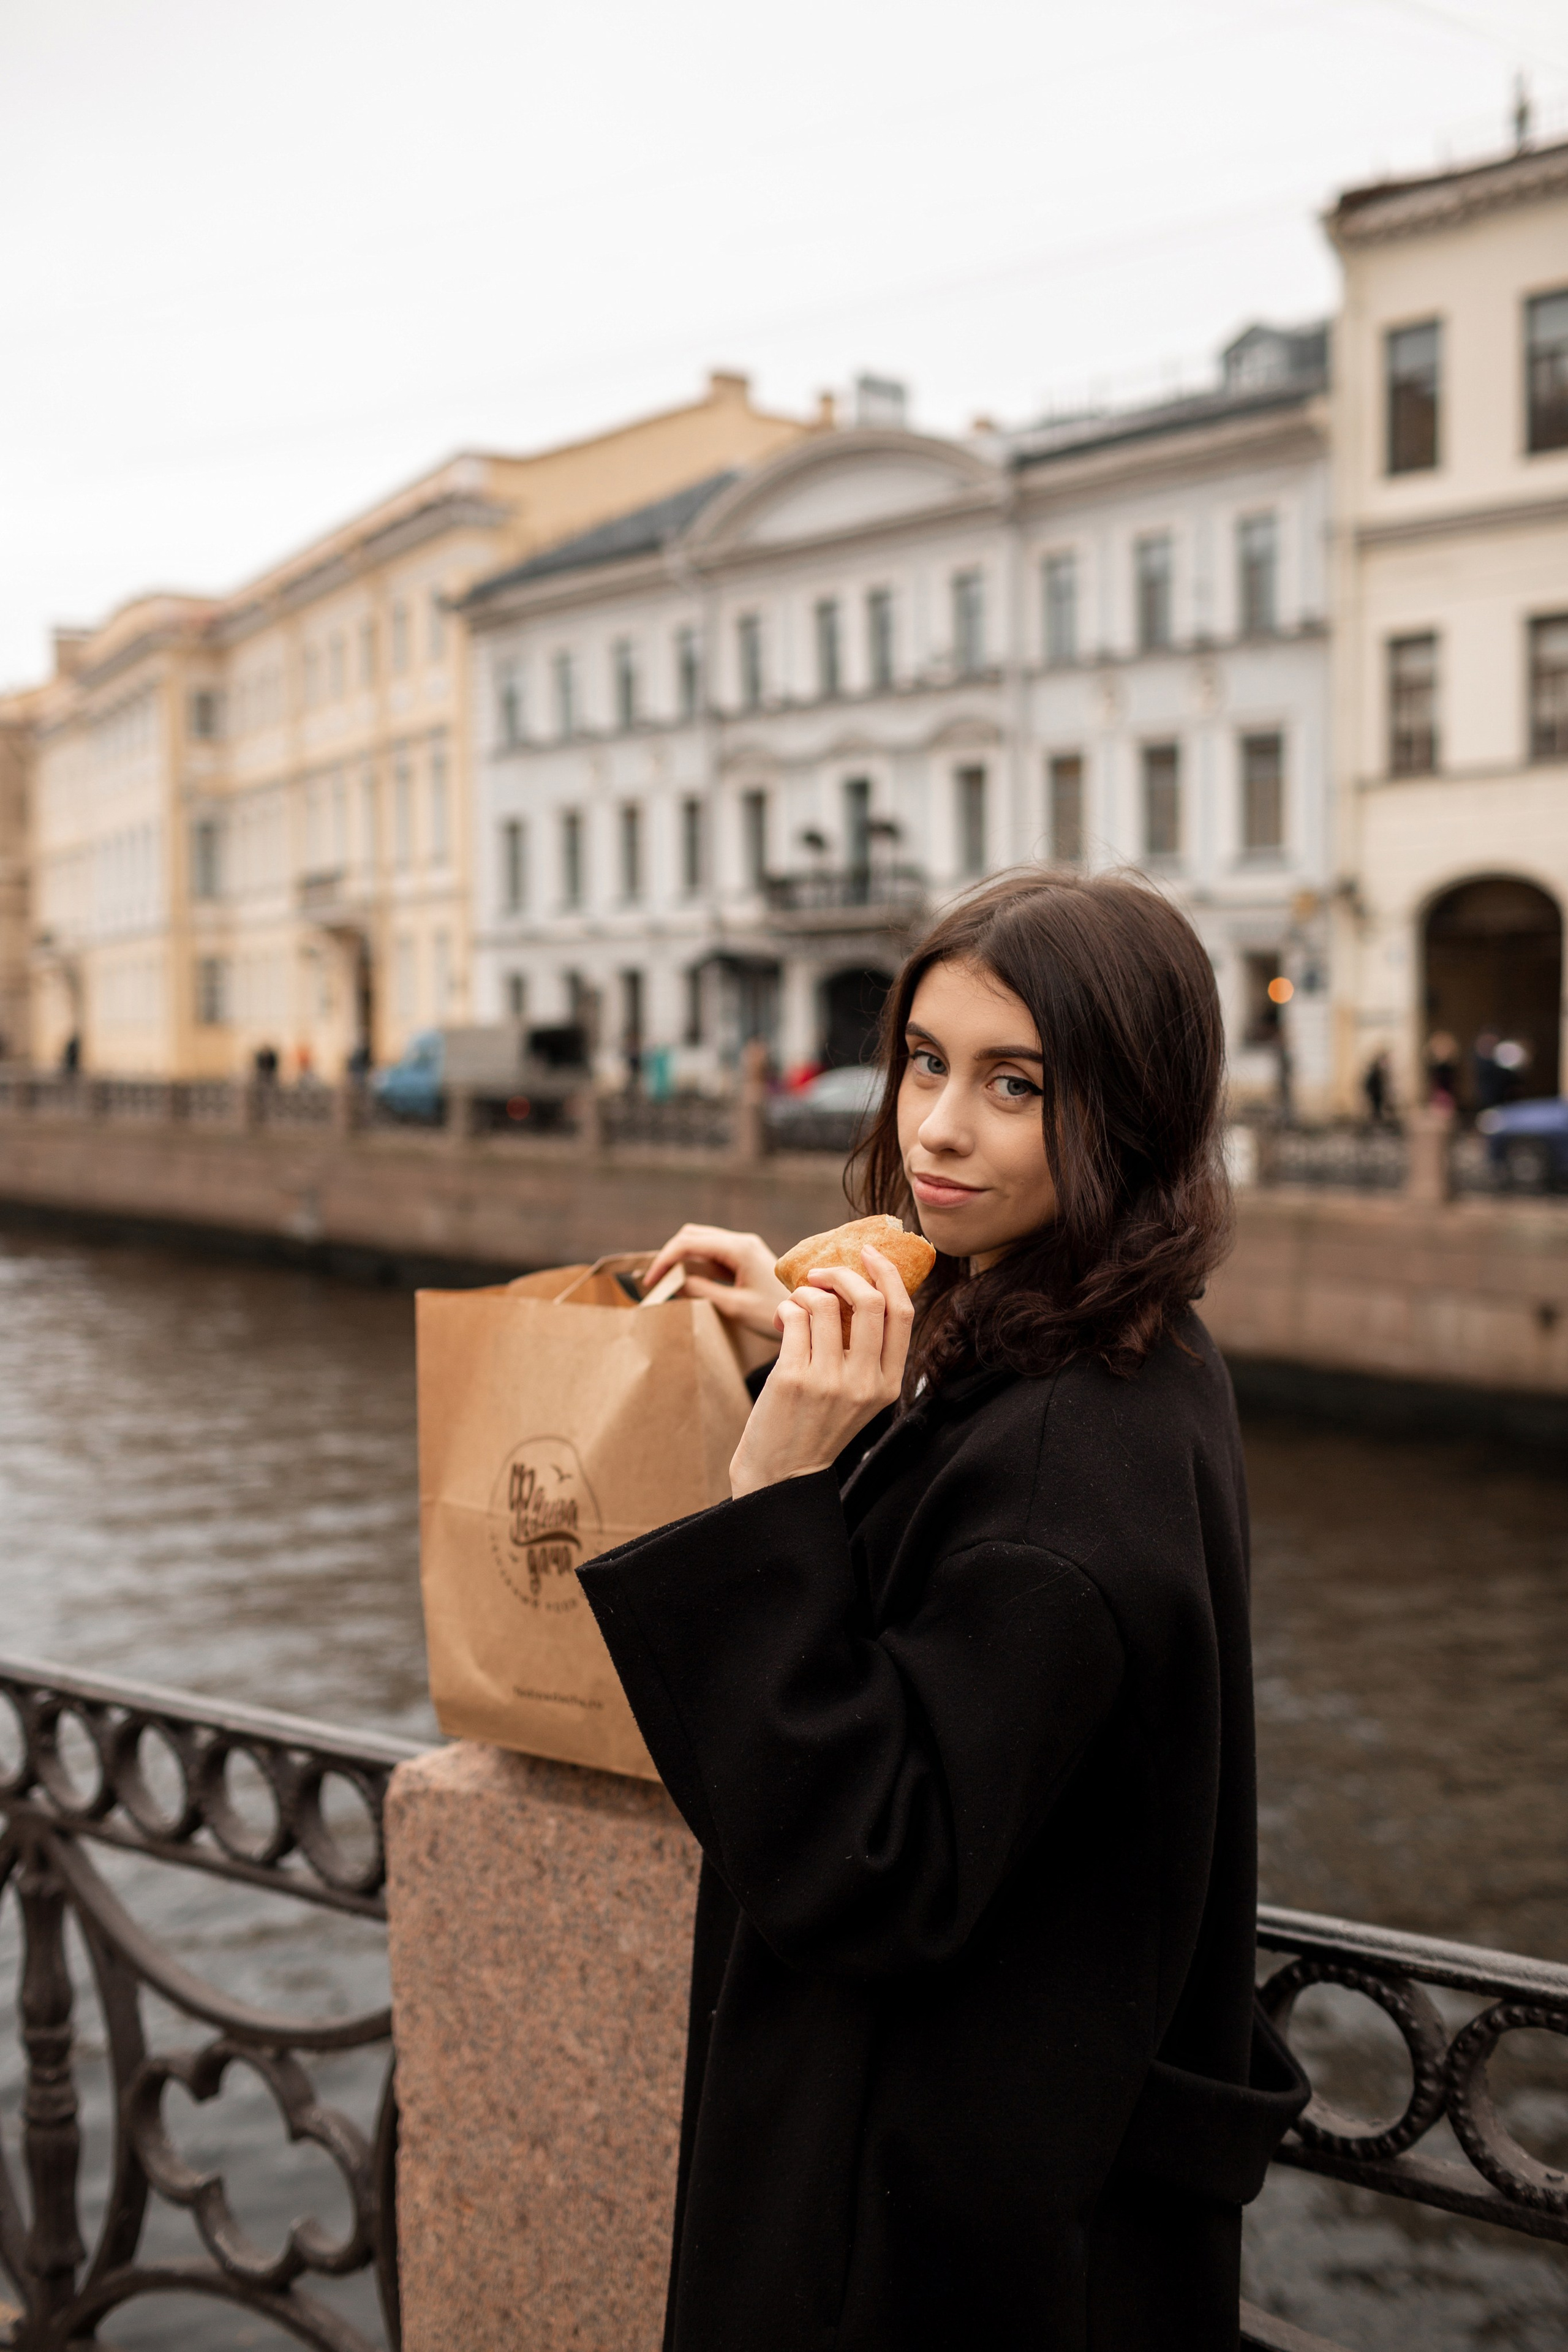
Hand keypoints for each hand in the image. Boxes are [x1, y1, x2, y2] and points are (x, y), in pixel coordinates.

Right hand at [642, 1224, 787, 1343]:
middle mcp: (740, 1241)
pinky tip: (686, 1280)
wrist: (807, 1314)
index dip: (664, 1260)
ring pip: (700, 1240)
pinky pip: (712, 1251)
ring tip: (666, 1280)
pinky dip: (694, 1262)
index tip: (651, 1283)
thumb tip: (675, 1283)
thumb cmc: (774, 1313)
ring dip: (680, 1257)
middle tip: (654, 1281)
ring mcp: (743, 1246)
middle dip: (669, 1255)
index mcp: (738, 1248)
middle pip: (691, 1235)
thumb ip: (702, 1291)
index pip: (688, 1243)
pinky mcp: (744, 1256)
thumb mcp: (734, 1306)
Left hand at [729, 1246, 912, 1497]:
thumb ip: (866, 1353)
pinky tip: (781, 1322)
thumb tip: (858, 1287)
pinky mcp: (793, 1379)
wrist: (780, 1475)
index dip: (888, 1275)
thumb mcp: (857, 1395)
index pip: (903, 1314)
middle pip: (871, 1301)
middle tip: (822, 1271)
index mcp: (889, 1385)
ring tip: (795, 1305)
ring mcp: (830, 1381)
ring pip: (826, 1304)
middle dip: (844, 1273)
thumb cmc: (816, 1427)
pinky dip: (785, 1309)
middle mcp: (865, 1383)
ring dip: (806, 1292)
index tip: (869, 1254)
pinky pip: (794, 1318)